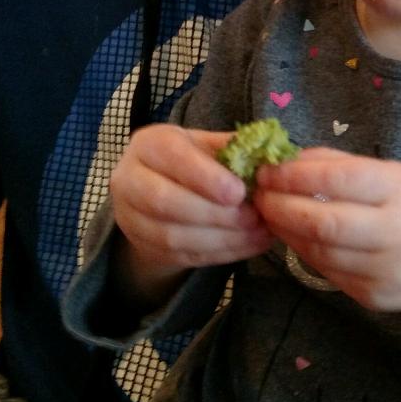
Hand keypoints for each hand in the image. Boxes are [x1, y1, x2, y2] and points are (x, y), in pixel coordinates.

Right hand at [109, 124, 272, 310]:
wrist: (161, 191)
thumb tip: (271, 155)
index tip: (239, 192)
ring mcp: (131, 217)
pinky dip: (219, 254)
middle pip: (165, 201)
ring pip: (171, 236)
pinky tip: (248, 246)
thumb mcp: (209, 146)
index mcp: (148, 144)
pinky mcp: (143, 247)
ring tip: (257, 233)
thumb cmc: (192, 162)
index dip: (206, 177)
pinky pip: (181, 256)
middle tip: (253, 217)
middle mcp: (129, 179)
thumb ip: (235, 148)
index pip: (172, 157)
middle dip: (214, 213)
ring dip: (220, 239)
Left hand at [253, 148, 400, 317]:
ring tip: (269, 213)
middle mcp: (400, 232)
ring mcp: (387, 270)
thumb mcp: (395, 175)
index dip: (295, 175)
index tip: (267, 170)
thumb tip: (287, 159)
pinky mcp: (374, 297)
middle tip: (257, 195)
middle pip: (324, 223)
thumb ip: (342, 165)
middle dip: (280, 207)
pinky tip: (294, 236)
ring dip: (285, 230)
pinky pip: (327, 271)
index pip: (340, 180)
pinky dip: (304, 251)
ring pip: (319, 251)